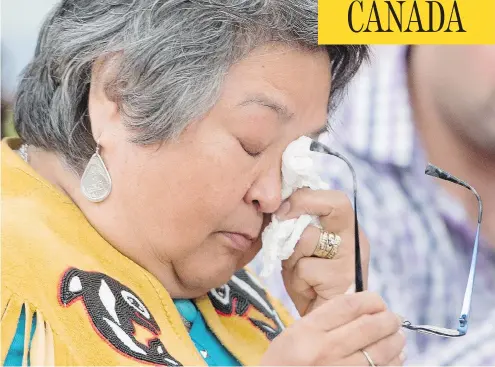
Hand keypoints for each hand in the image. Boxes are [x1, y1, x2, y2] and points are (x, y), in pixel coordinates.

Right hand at [260, 292, 404, 365]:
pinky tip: (396, 356)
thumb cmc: (284, 361)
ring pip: (380, 352)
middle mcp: (324, 350)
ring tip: (398, 336)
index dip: (371, 300)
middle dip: (389, 320)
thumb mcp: (295, 333)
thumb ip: (324, 318)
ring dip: (396, 341)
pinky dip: (394, 362)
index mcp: (308, 330)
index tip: (378, 302)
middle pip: (369, 326)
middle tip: (394, 318)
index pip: (349, 305)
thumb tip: (360, 303)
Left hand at [276, 189, 369, 315]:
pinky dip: (296, 280)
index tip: (282, 208)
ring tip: (300, 273)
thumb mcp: (301, 249)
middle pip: (336, 204)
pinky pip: (303, 268)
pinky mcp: (342, 280)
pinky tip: (307, 289)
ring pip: (307, 238)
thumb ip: (296, 228)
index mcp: (346, 228)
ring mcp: (351, 259)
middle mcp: (355, 239)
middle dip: (302, 206)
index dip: (305, 197)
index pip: (334, 198)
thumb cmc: (310, 283)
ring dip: (292, 256)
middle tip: (281, 218)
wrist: (324, 324)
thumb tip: (279, 207)